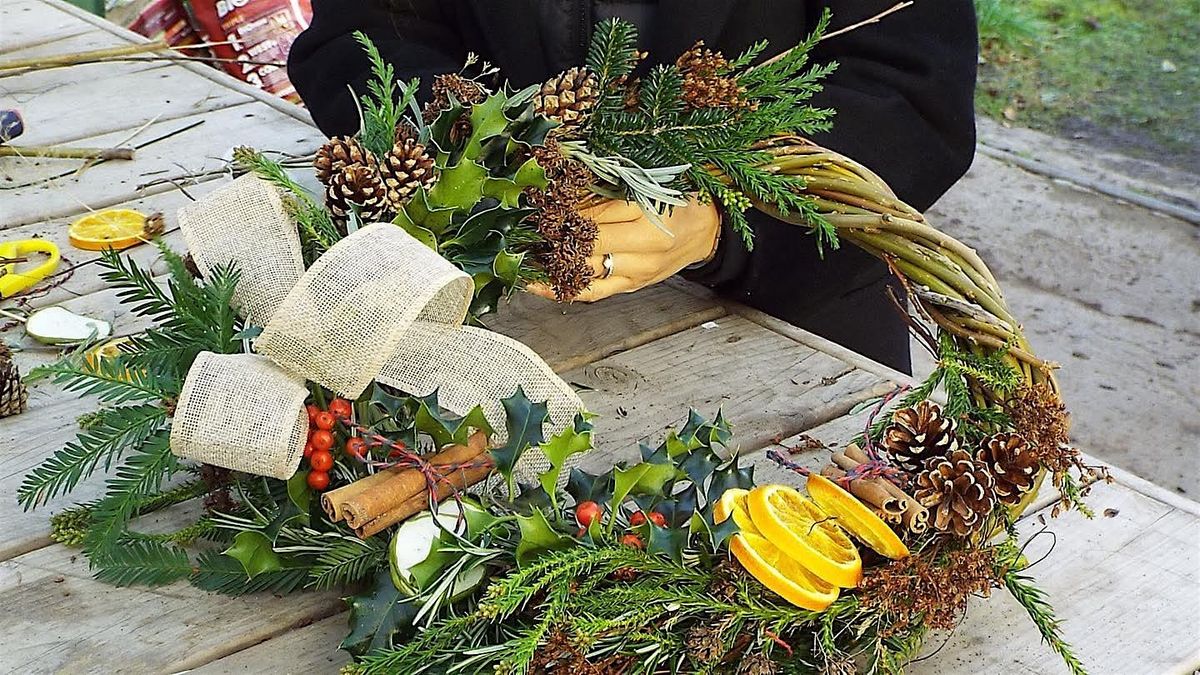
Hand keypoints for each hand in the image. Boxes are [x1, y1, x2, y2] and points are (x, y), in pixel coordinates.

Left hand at [528, 198, 720, 301]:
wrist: (707, 232)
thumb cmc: (681, 203)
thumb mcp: (653, 186)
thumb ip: (614, 185)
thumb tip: (567, 180)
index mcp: (652, 216)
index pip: (600, 212)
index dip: (569, 208)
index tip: (543, 201)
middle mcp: (646, 248)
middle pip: (590, 241)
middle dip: (556, 233)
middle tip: (524, 224)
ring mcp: (637, 272)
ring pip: (587, 269)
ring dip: (552, 261)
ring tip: (522, 251)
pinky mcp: (631, 286)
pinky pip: (592, 292)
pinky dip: (562, 289)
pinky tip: (536, 284)